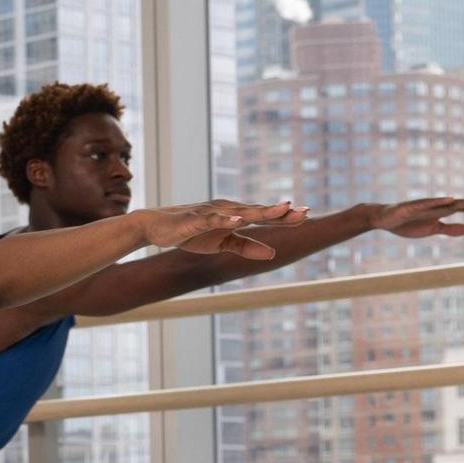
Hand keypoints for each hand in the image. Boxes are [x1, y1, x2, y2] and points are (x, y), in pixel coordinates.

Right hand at [140, 196, 298, 255]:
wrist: (156, 227)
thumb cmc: (190, 233)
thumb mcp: (221, 244)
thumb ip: (246, 247)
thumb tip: (273, 253)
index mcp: (236, 216)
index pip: (265, 216)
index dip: (285, 217)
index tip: (307, 215)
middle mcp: (228, 210)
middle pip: (259, 211)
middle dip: (281, 212)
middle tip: (305, 211)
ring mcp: (212, 213)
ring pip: (241, 212)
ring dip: (261, 211)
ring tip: (282, 209)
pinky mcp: (196, 219)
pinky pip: (214, 219)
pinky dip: (227, 219)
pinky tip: (240, 220)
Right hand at [371, 192, 463, 237]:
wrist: (383, 219)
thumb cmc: (408, 223)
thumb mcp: (434, 229)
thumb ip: (453, 229)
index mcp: (444, 211)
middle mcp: (439, 205)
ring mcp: (426, 205)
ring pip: (449, 203)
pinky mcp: (412, 206)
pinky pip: (427, 204)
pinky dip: (438, 201)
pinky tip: (449, 199)